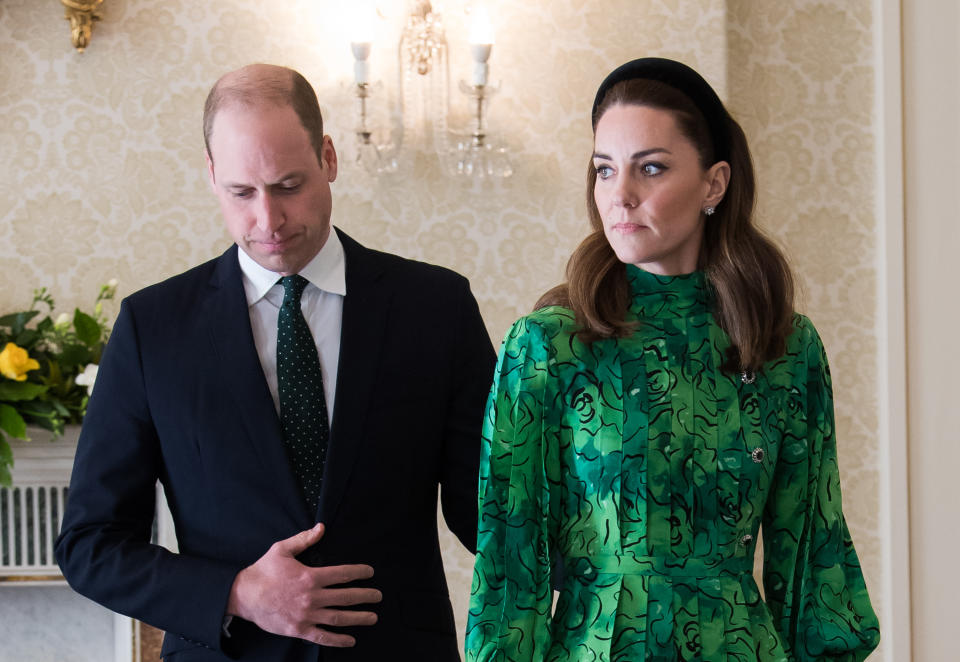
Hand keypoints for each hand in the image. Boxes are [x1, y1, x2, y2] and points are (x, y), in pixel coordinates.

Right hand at [226, 522, 381, 646]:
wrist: (243, 595)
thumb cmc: (263, 571)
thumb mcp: (282, 550)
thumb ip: (304, 539)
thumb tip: (321, 528)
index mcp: (310, 576)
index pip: (342, 574)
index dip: (359, 572)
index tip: (370, 573)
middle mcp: (312, 597)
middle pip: (346, 596)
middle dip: (365, 596)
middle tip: (378, 596)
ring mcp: (306, 615)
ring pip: (338, 617)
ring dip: (358, 618)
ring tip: (372, 617)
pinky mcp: (298, 630)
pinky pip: (322, 637)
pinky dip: (338, 640)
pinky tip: (351, 640)